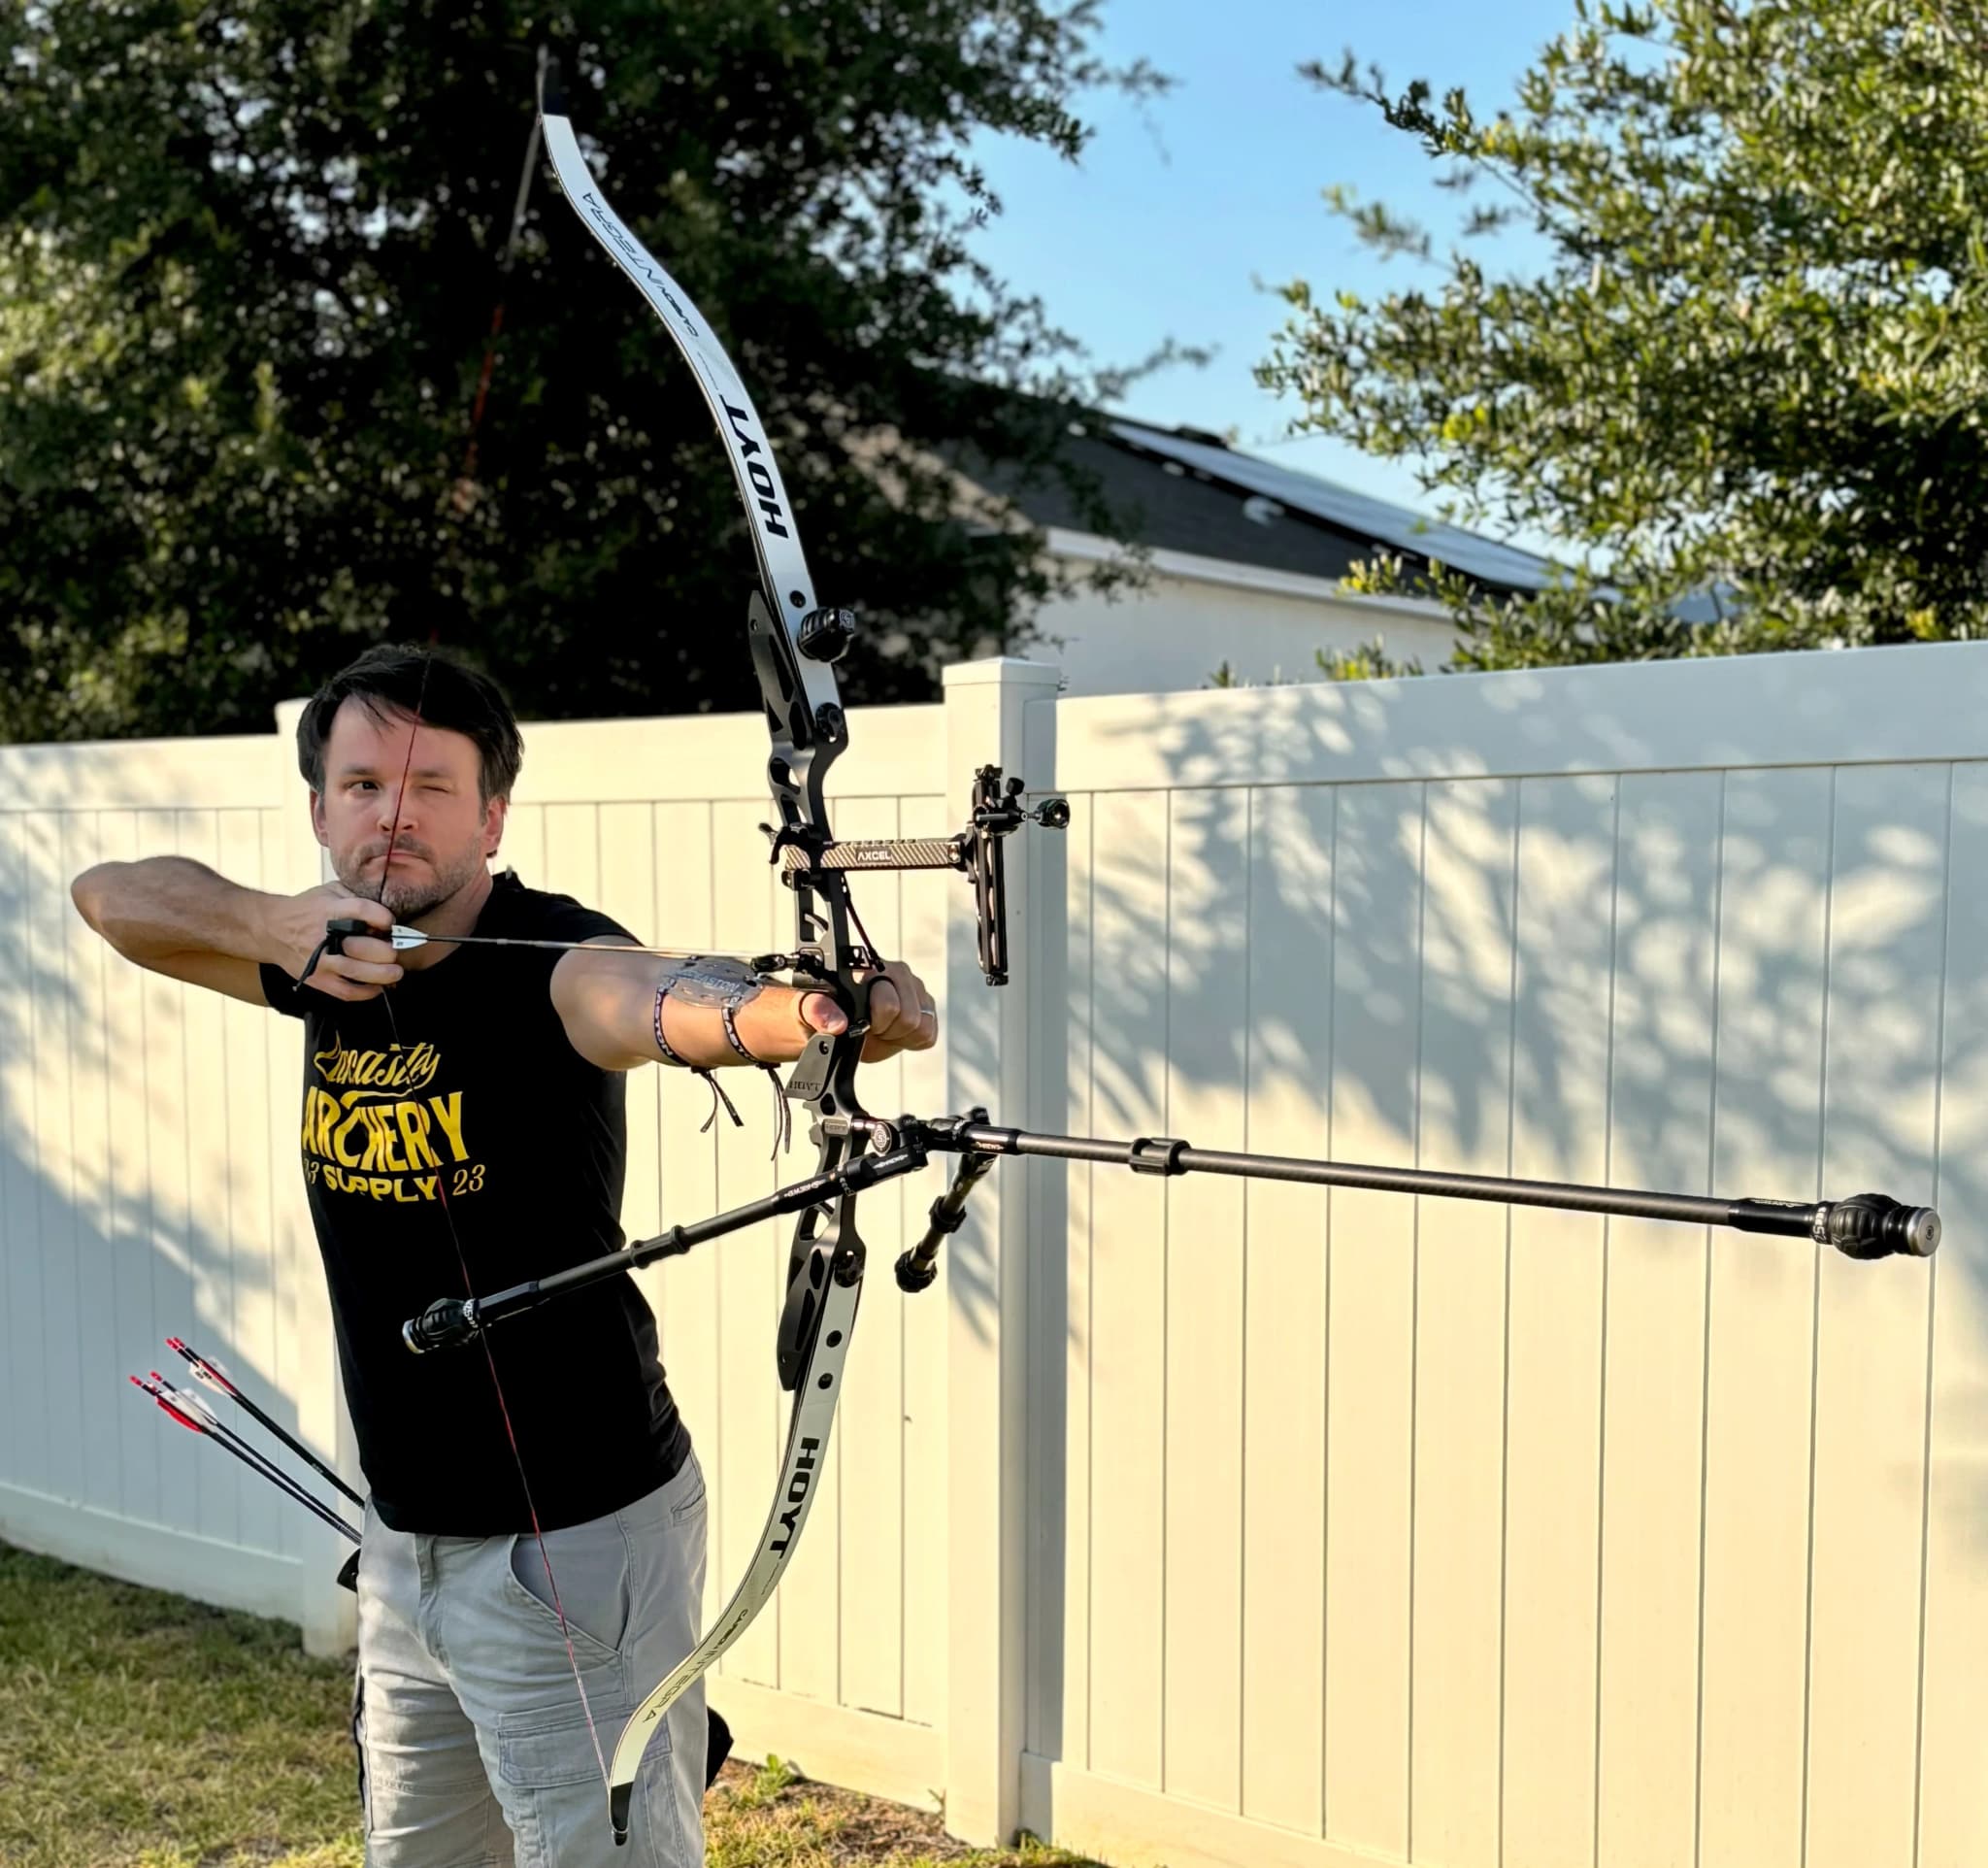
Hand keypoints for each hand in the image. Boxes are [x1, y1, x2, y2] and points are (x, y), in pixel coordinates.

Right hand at [272, 884, 402, 1000]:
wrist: (270, 929)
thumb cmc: (307, 909)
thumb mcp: (329, 892)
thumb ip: (356, 897)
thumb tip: (387, 911)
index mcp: (328, 910)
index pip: (362, 911)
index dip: (383, 918)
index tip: (391, 923)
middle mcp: (324, 937)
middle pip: (365, 947)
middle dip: (388, 950)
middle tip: (395, 950)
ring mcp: (320, 961)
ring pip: (358, 972)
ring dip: (384, 974)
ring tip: (396, 972)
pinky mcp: (317, 980)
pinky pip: (347, 992)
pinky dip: (368, 992)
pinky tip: (379, 986)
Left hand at [735, 960, 938, 1064]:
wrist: (833, 1025)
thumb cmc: (820, 1011)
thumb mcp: (809, 1010)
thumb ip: (818, 1012)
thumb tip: (837, 1024)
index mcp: (871, 968)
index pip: (889, 1004)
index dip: (875, 1023)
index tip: (861, 1025)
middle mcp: (897, 973)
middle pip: (910, 1017)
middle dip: (888, 1030)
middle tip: (870, 1027)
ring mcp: (914, 990)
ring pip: (924, 1025)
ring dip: (899, 1035)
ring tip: (880, 1029)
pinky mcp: (925, 1007)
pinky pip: (930, 1034)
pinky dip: (912, 1040)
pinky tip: (893, 1033)